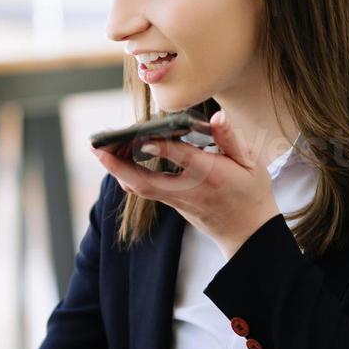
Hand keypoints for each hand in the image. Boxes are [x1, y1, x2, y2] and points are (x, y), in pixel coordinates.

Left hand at [90, 108, 281, 259]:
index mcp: (211, 174)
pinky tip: (117, 163)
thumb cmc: (251, 191)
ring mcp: (178, 201)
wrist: (248, 232)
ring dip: (118, 170)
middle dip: (118, 165)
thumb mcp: (250, 162)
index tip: (143, 137)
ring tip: (100, 151)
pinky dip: (128, 176)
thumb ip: (230, 138)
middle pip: (146, 181)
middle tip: (97, 148)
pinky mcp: (172, 205)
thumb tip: (218, 116)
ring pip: (141, 188)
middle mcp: (189, 190)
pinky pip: (145, 191)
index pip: (183, 159)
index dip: (162, 148)